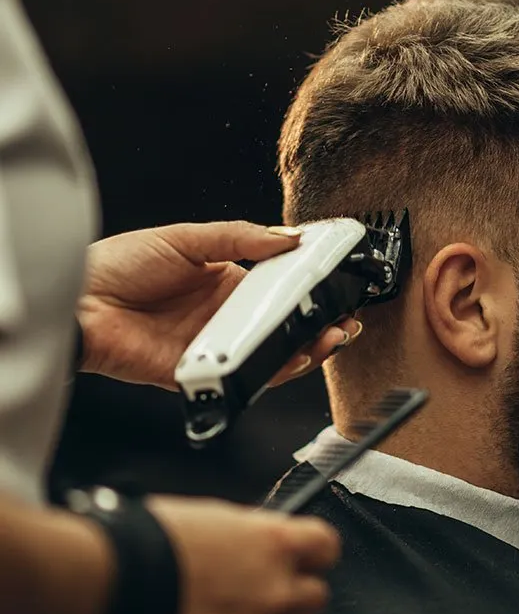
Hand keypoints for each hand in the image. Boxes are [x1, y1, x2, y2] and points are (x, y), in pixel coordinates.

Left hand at [77, 220, 361, 388]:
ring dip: (307, 349)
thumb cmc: (120, 265)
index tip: (337, 283)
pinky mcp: (201, 373)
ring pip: (273, 354)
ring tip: (329, 337)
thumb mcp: (186, 239)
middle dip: (320, 323)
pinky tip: (293, 358)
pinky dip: (272, 372)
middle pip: (285, 325)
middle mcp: (227, 316)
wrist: (78, 302)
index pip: (281, 287)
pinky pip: (244, 378)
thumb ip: (239, 238)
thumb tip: (286, 235)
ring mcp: (217, 346)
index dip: (311, 288)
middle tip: (345, 318)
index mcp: (228, 281)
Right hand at [141, 496, 339, 613]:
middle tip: (264, 591)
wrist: (116, 580)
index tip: (309, 556)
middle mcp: (272, 588)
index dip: (317, 552)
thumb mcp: (213, 515)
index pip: (326, 545)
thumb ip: (245, 533)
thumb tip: (249, 539)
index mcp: (272, 543)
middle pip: (315, 597)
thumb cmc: (156, 537)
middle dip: (297, 595)